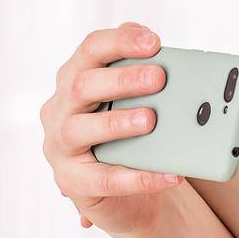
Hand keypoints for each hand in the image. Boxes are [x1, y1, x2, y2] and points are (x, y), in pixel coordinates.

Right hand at [39, 21, 182, 237]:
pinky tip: (171, 174)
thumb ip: (147, 81)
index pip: (91, 49)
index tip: (154, 41)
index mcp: (75, 79)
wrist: (123, 196)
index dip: (120, 42)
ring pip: (80, 128)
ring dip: (117, 122)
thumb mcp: (135, 105)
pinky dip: (140, 178)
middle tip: (159, 78)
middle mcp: (60, 108)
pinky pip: (107, 180)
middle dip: (122, 79)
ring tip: (151, 120)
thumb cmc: (130, 139)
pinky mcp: (73, 182)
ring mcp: (60, 146)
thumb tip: (178, 65)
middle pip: (82, 85)